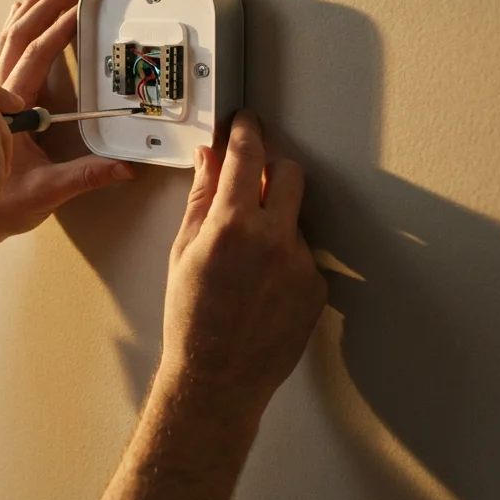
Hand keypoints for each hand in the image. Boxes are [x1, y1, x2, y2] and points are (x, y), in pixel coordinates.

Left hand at [0, 0, 135, 276]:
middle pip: (20, 37)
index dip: (59, 30)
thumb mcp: (45, 194)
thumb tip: (123, 167)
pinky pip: (2, 52)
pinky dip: (16, 26)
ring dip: (30, 9)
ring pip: (8, 40)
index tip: (80, 7)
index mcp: (8, 111)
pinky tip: (21, 13)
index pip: (36, 58)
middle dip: (48, 6)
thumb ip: (85, 177)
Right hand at [101, 111, 325, 499]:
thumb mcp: (183, 252)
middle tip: (251, 182)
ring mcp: (301, 264)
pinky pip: (303, 254)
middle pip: (290, 173)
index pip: (248, 156)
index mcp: (232, 226)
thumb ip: (201, 199)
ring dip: (275, 221)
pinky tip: (261, 286)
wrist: (217, 378)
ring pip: (295, 217)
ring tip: (246, 261)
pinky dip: (285, 258)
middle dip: (271, 169)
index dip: (247, 130)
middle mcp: (273, 239)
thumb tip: (210, 160)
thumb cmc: (191, 320)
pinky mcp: (317, 288)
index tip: (246, 122)